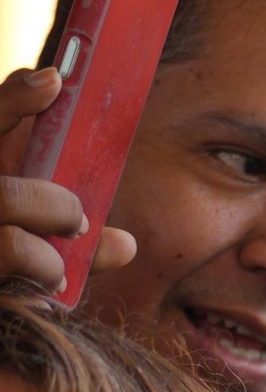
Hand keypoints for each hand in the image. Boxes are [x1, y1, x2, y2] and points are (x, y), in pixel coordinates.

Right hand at [0, 66, 137, 292]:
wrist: (1, 311)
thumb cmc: (10, 259)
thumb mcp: (37, 236)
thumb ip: (70, 233)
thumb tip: (126, 244)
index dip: (15, 100)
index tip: (55, 80)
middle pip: (2, 193)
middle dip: (53, 206)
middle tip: (79, 222)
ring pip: (7, 235)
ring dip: (46, 257)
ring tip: (55, 270)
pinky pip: (12, 281)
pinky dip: (37, 291)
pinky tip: (41, 300)